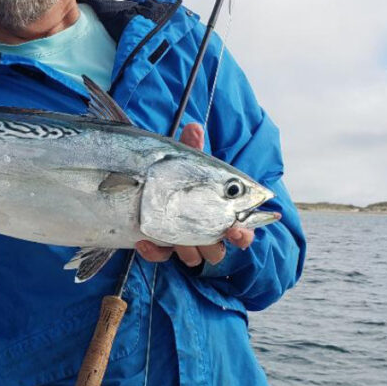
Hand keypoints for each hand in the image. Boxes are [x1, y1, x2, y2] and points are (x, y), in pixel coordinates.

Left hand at [134, 122, 254, 268]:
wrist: (151, 186)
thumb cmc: (183, 177)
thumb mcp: (187, 163)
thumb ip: (193, 148)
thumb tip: (194, 127)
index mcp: (220, 215)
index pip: (242, 232)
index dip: (243, 235)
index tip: (236, 228)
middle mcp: (206, 232)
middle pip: (218, 251)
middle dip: (214, 245)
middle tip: (205, 238)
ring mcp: (185, 242)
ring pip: (194, 257)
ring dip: (186, 248)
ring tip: (175, 237)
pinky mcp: (163, 247)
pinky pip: (161, 257)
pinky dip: (154, 252)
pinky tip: (143, 241)